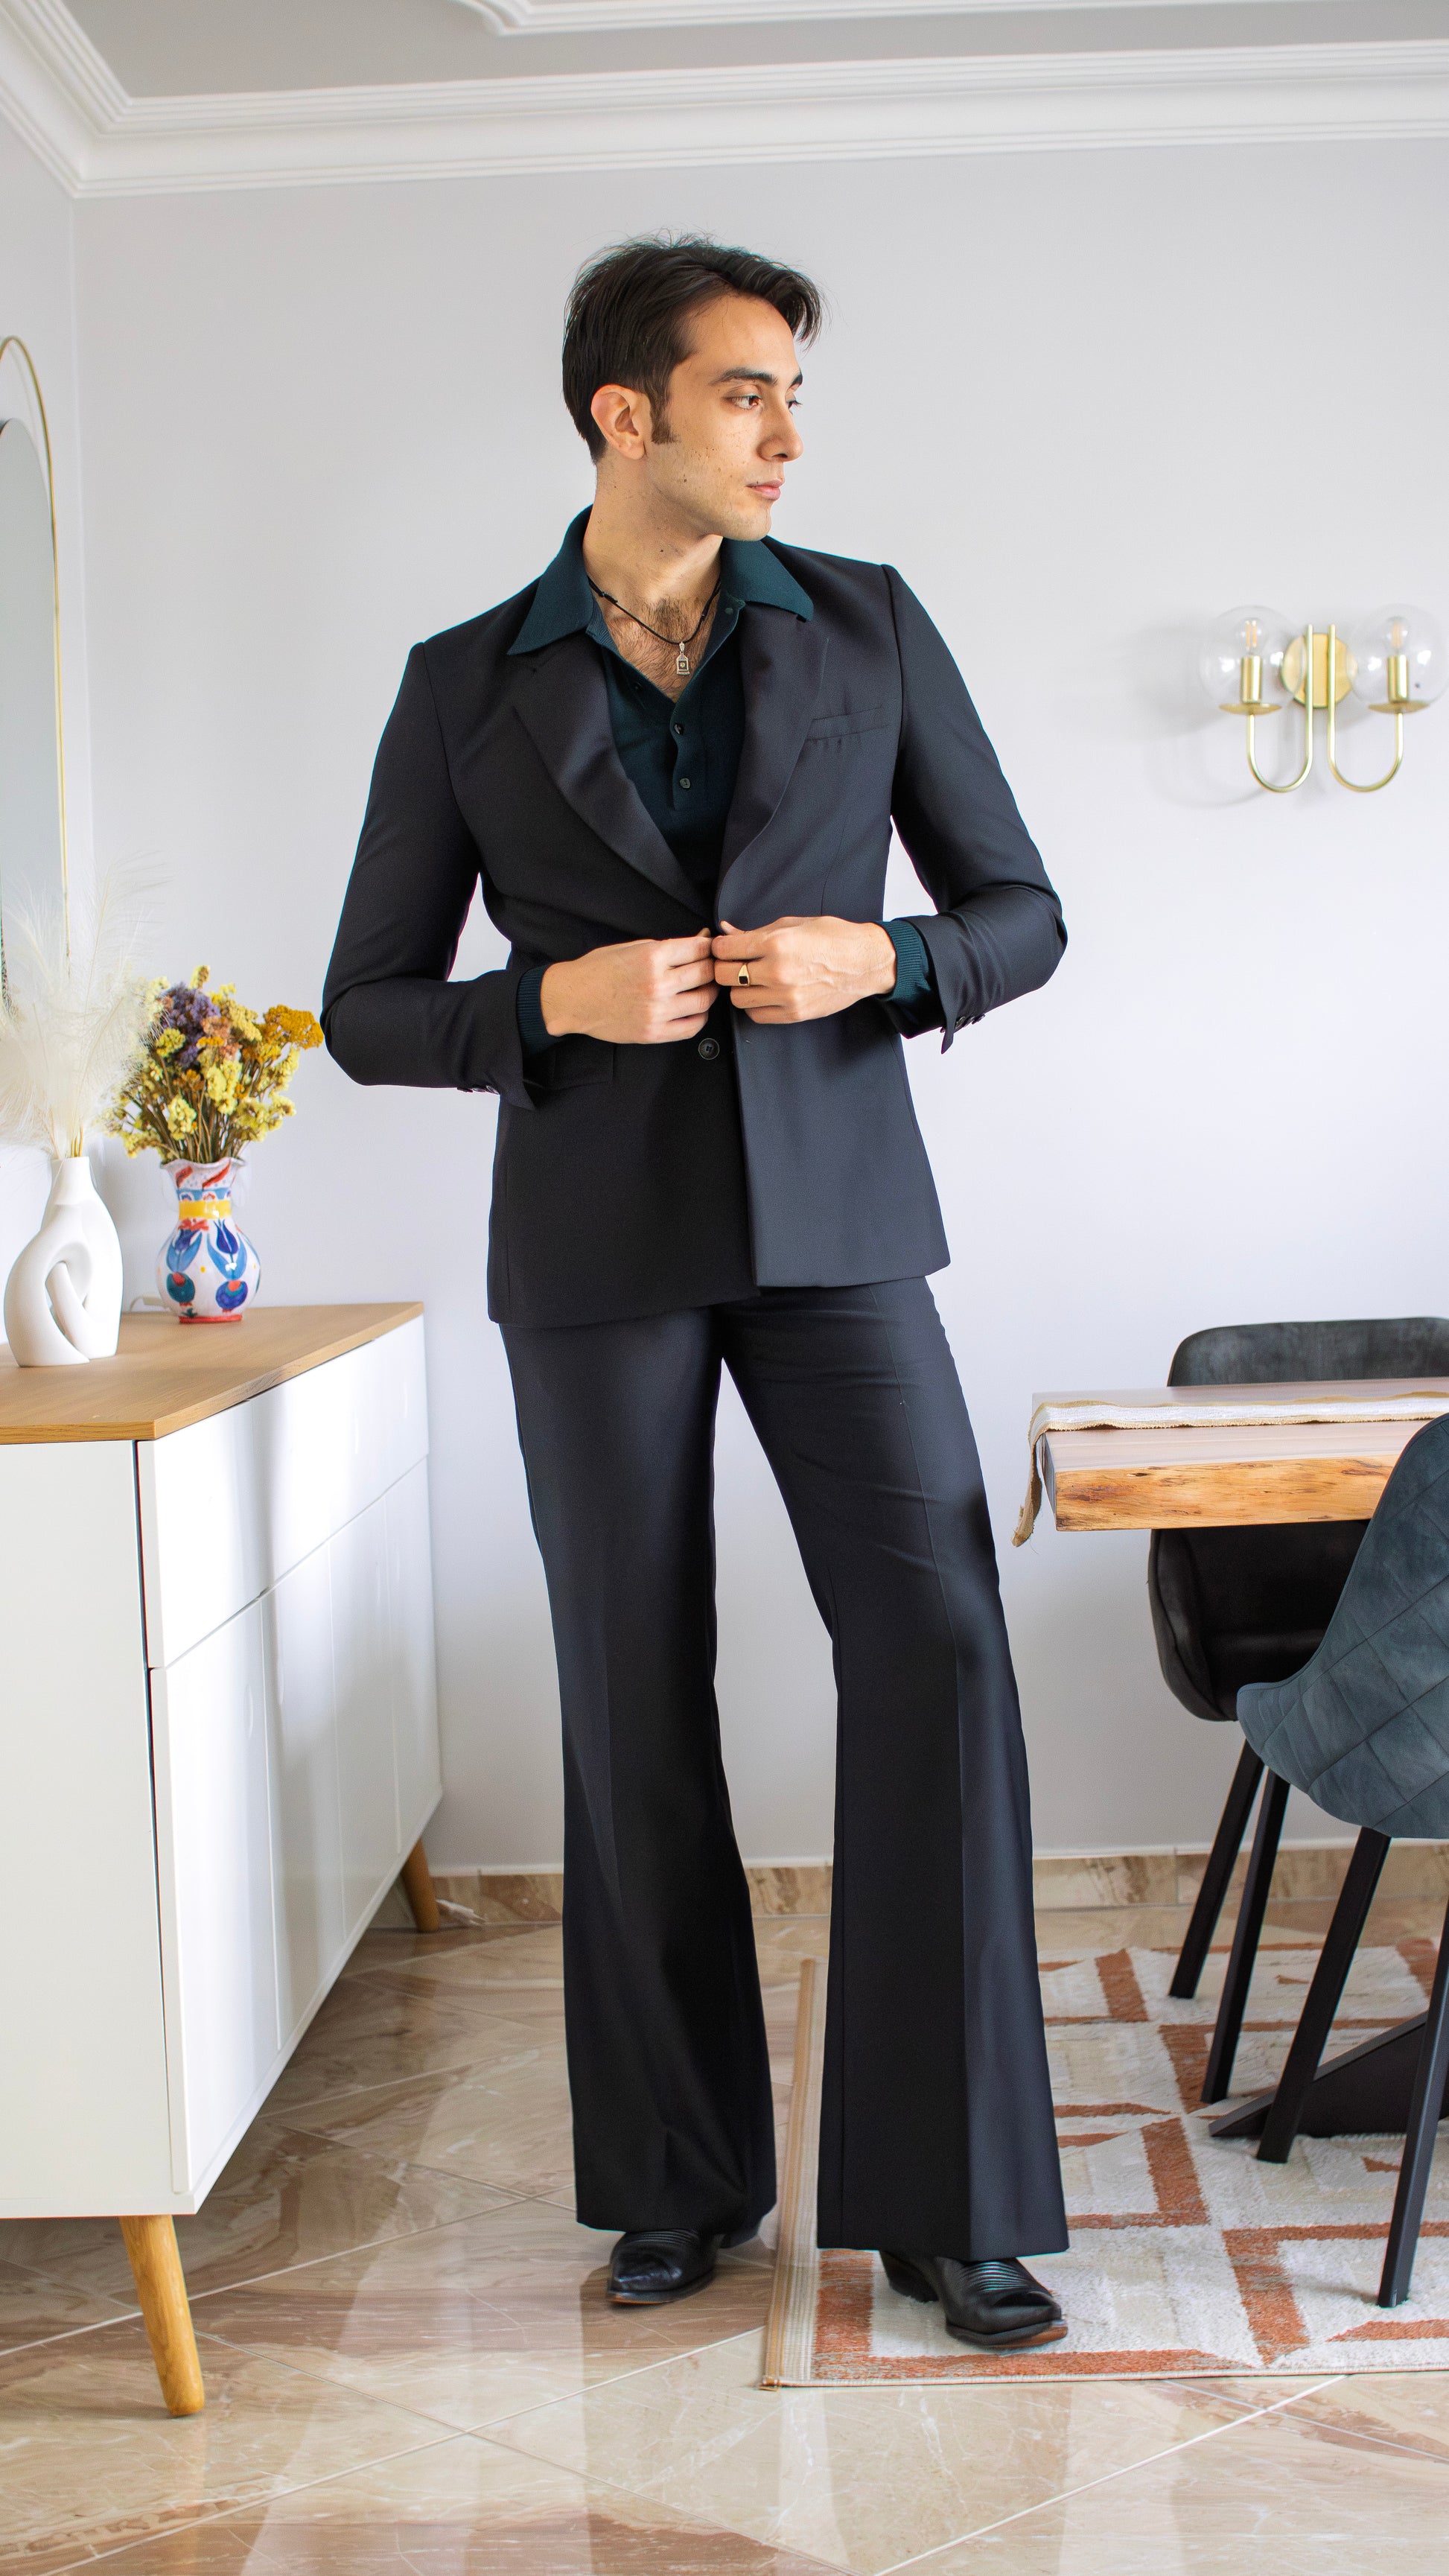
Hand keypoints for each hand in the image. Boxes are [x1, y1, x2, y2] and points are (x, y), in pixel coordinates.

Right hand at [539, 931, 715, 1045]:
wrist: (573, 998)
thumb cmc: (599, 970)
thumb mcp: (633, 947)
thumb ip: (668, 946)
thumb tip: (701, 939)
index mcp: (652, 957)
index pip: (699, 949)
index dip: (709, 946)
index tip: (709, 948)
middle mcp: (657, 984)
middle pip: (705, 973)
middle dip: (712, 967)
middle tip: (711, 966)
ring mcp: (657, 1011)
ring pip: (704, 1001)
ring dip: (709, 992)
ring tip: (703, 987)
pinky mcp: (653, 1032)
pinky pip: (692, 1026)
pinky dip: (701, 1017)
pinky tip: (695, 1009)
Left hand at [712, 917, 897, 1023]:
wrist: (865, 962)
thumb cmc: (833, 938)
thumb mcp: (793, 924)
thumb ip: (755, 931)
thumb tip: (726, 932)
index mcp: (777, 943)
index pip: (725, 950)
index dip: (719, 947)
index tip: (723, 947)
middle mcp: (778, 971)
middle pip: (725, 976)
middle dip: (725, 967)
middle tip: (734, 962)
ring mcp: (786, 996)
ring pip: (737, 998)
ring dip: (739, 988)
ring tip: (752, 978)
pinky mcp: (794, 1013)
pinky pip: (756, 1014)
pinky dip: (754, 1004)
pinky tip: (764, 992)